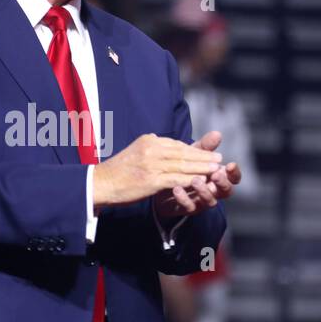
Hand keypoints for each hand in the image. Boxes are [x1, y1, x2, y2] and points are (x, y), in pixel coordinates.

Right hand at [92, 133, 221, 208]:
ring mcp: (152, 165)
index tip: (207, 153)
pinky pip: (176, 179)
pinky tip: (201, 182)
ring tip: (216, 169)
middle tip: (219, 158)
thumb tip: (159, 138)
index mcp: (148, 140)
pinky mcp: (152, 180)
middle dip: (203, 156)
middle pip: (183, 152)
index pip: (176, 144)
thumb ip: (149, 146)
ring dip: (202, 167)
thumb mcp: (134, 151)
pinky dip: (191, 180)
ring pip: (183, 165)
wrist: (101, 184)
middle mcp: (151, 149)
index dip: (194, 149)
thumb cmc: (118, 171)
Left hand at [152, 131, 240, 219]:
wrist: (164, 185)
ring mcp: (202, 201)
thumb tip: (217, 133)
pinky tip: (176, 188)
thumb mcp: (194, 155)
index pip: (233, 177)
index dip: (234, 172)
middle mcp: (214, 191)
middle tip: (215, 174)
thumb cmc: (185, 168)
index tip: (230, 164)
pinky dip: (184, 198)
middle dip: (222, 182)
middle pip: (226, 191)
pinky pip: (189, 206)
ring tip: (195, 180)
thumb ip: (206, 147)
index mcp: (219, 177)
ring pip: (210, 200)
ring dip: (204, 190)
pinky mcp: (188, 208)